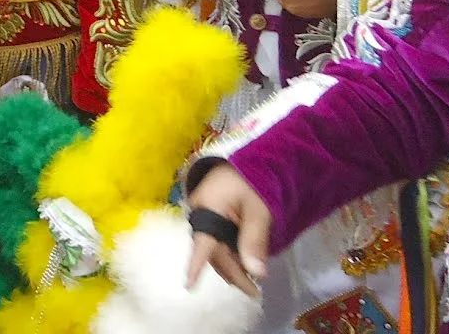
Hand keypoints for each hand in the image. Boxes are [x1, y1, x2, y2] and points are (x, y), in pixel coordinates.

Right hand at [185, 163, 270, 296]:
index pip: (203, 244)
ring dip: (232, 265)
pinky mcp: (209, 212)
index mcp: (208, 208)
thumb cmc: (253, 179)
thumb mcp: (260, 209)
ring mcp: (202, 212)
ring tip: (251, 282)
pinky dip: (230, 253)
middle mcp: (199, 212)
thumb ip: (255, 240)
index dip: (196, 266)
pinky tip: (243, 262)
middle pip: (212, 251)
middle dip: (233, 273)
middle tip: (254, 291)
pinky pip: (217, 238)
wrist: (250, 156)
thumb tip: (256, 273)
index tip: (189, 285)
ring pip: (215, 247)